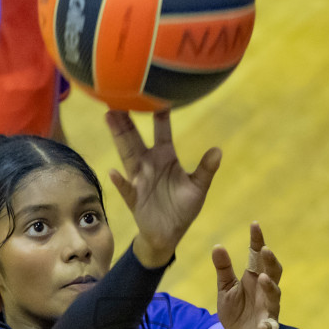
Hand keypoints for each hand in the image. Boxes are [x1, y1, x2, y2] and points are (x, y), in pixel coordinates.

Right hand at [105, 110, 220, 266]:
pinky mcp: (134, 199)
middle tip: (118, 96)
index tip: (156, 93)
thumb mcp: (198, 188)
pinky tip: (113, 172)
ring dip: (119, 137)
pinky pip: (126, 189)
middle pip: (135, 137)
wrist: (168, 235)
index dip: (160, 114)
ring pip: (126, 154)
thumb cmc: (182, 209)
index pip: (162, 130)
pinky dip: (120, 182)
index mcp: (166, 157)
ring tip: (110, 117)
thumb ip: (206, 169)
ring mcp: (139, 180)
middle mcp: (149, 164)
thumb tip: (218, 150)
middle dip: (128, 119)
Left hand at [214, 221, 281, 328]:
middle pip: (273, 272)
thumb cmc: (237, 311)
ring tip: (262, 278)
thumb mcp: (226, 289)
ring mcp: (268, 308)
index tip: (254, 224)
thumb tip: (217, 245)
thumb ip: (223, 269)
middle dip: (270, 261)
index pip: (258, 256)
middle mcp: (265, 290)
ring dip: (270, 286)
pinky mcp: (267, 328)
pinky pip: (269, 326)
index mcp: (254, 278)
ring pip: (274, 295)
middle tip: (264, 249)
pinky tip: (263, 325)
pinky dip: (267, 325)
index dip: (257, 240)